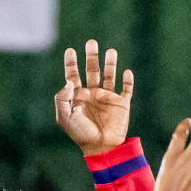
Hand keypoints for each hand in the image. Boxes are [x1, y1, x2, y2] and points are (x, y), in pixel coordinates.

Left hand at [55, 40, 133, 156]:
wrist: (101, 147)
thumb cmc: (81, 134)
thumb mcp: (64, 117)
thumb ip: (62, 98)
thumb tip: (69, 81)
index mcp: (78, 97)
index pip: (73, 75)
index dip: (71, 63)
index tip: (70, 50)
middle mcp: (92, 94)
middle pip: (92, 70)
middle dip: (91, 56)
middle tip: (91, 43)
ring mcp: (107, 98)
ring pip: (109, 75)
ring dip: (110, 63)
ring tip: (111, 51)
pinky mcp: (122, 104)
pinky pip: (126, 89)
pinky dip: (128, 80)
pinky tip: (126, 72)